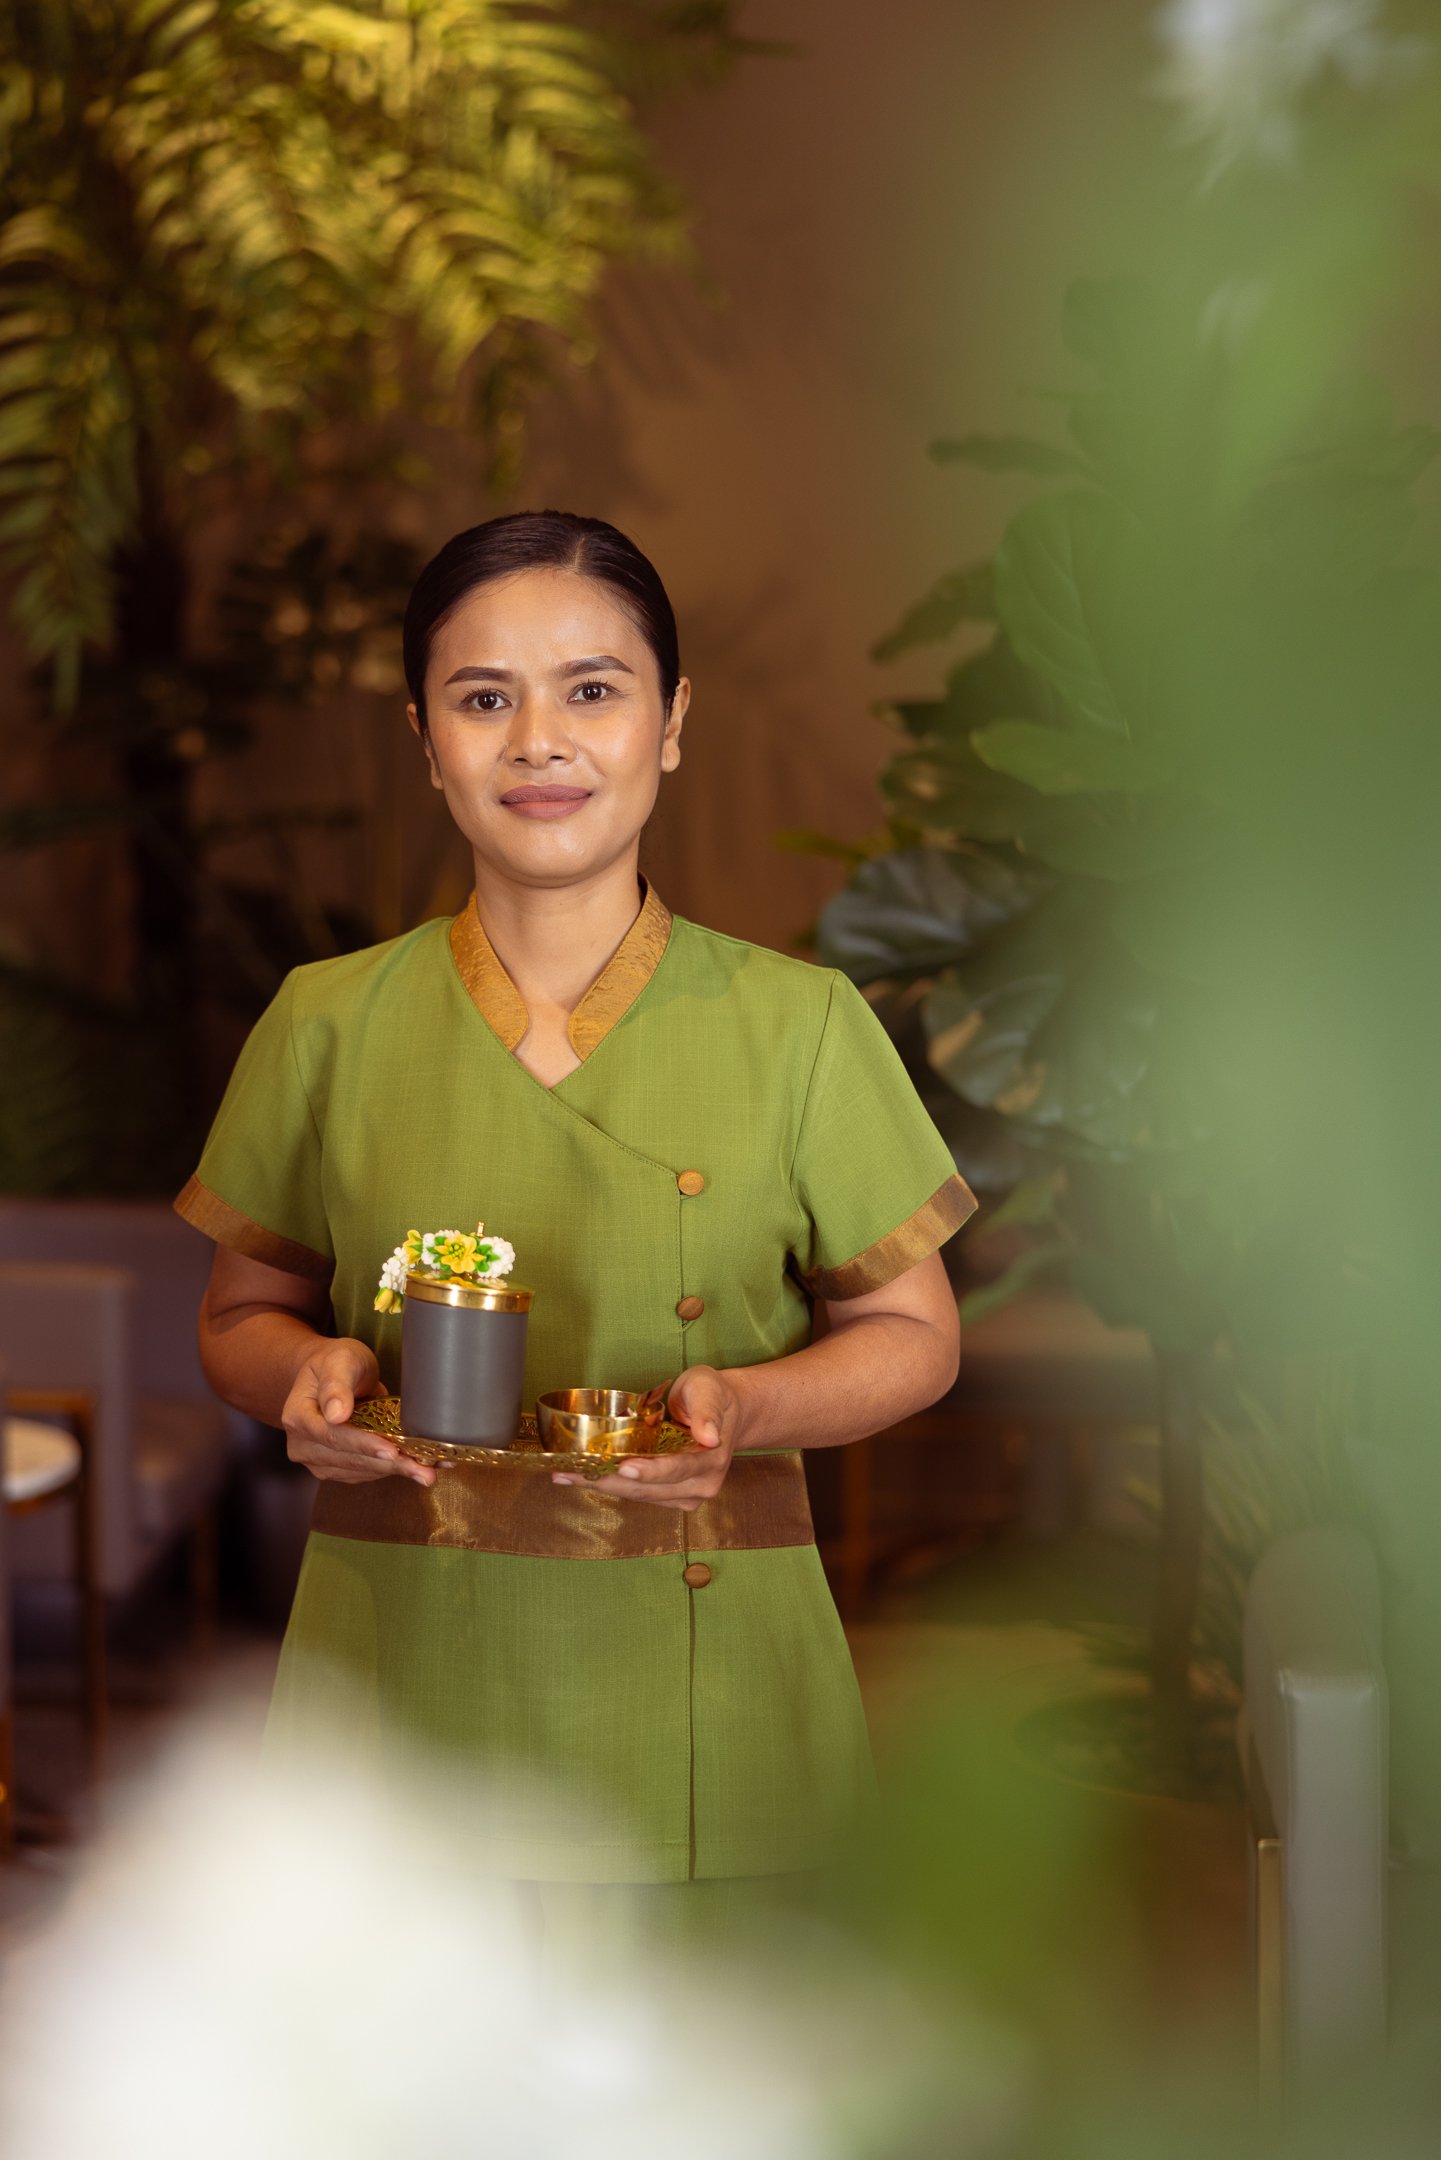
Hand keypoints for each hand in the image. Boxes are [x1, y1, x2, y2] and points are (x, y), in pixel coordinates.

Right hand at [282, 1338, 434, 1487]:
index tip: (391, 1450)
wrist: (328, 1372)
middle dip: (389, 1464)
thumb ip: (337, 1384)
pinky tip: (415, 1466)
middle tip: (423, 1470)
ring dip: (395, 1471)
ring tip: (426, 1470)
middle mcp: (301, 1444)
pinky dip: (390, 1469)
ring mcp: (316, 1459)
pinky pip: (363, 1472)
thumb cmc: (334, 1362)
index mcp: (297, 1415)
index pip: (332, 1436)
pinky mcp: (334, 1467)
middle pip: (348, 1458)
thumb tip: (337, 1415)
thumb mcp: (339, 1360)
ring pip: (359, 1470)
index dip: (363, 1444)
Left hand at [553, 1364, 747, 1511]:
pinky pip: (639, 1495)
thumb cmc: (712, 1395)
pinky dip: (611, 1486)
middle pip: (650, 1489)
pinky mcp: (673, 1497)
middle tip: (572, 1473)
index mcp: (711, 1459)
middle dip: (609, 1481)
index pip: (678, 1469)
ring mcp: (687, 1495)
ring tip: (565, 1475)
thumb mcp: (709, 1388)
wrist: (726, 1413)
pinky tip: (582, 1477)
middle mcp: (702, 1484)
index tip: (624, 1468)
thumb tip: (709, 1437)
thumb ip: (707, 1410)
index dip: (650, 1471)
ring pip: (639, 1496)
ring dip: (602, 1486)